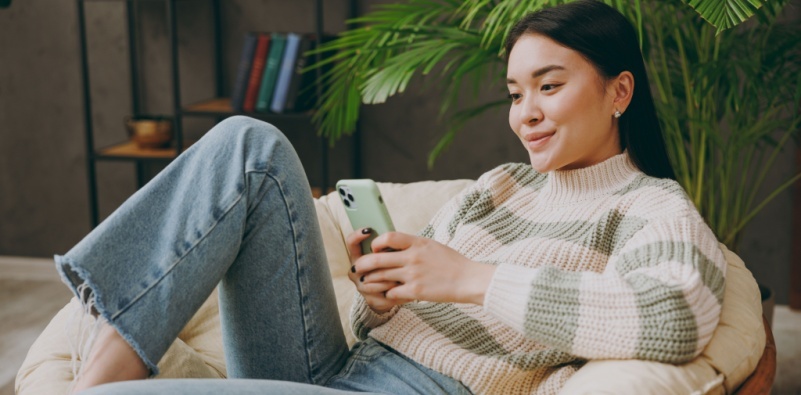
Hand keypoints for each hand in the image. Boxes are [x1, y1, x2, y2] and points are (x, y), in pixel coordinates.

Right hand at [345, 228, 410, 313]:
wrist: (395, 294)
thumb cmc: (393, 267)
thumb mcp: (389, 254)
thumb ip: (387, 245)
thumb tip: (394, 235)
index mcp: (357, 257)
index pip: (351, 243)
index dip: (357, 236)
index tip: (369, 230)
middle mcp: (356, 272)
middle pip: (364, 263)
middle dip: (380, 260)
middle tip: (394, 258)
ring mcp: (362, 287)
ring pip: (377, 278)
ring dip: (393, 276)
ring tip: (404, 276)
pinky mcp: (373, 301)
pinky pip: (387, 293)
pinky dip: (400, 289)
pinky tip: (407, 287)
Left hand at [352, 232, 495, 304]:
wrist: (468, 279)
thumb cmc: (451, 262)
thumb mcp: (432, 246)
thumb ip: (413, 245)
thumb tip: (394, 246)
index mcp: (417, 243)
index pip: (388, 237)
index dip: (376, 243)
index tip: (374, 249)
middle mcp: (412, 257)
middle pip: (377, 259)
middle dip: (363, 264)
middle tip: (358, 268)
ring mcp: (413, 275)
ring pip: (381, 276)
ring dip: (371, 280)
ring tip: (366, 282)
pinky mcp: (415, 291)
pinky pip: (392, 293)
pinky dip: (388, 294)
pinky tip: (389, 294)